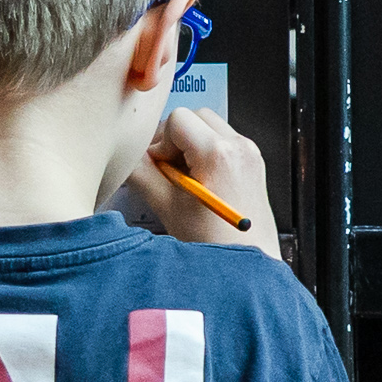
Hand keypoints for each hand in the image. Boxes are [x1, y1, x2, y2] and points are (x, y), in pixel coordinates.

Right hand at [136, 107, 278, 249]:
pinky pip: (223, 141)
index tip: (159, 166)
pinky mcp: (253, 162)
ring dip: (190, 145)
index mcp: (219, 154)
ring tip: (184, 178)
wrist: (248, 264)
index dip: (161, 141)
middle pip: (195, 117)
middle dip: (175, 139)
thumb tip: (128, 156)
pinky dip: (206, 152)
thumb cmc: (214, 243)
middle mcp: (239, 147)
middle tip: (168, 170)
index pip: (177, 119)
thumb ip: (142, 174)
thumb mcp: (167, 207)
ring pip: (209, 126)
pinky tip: (200, 182)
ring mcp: (249, 153)